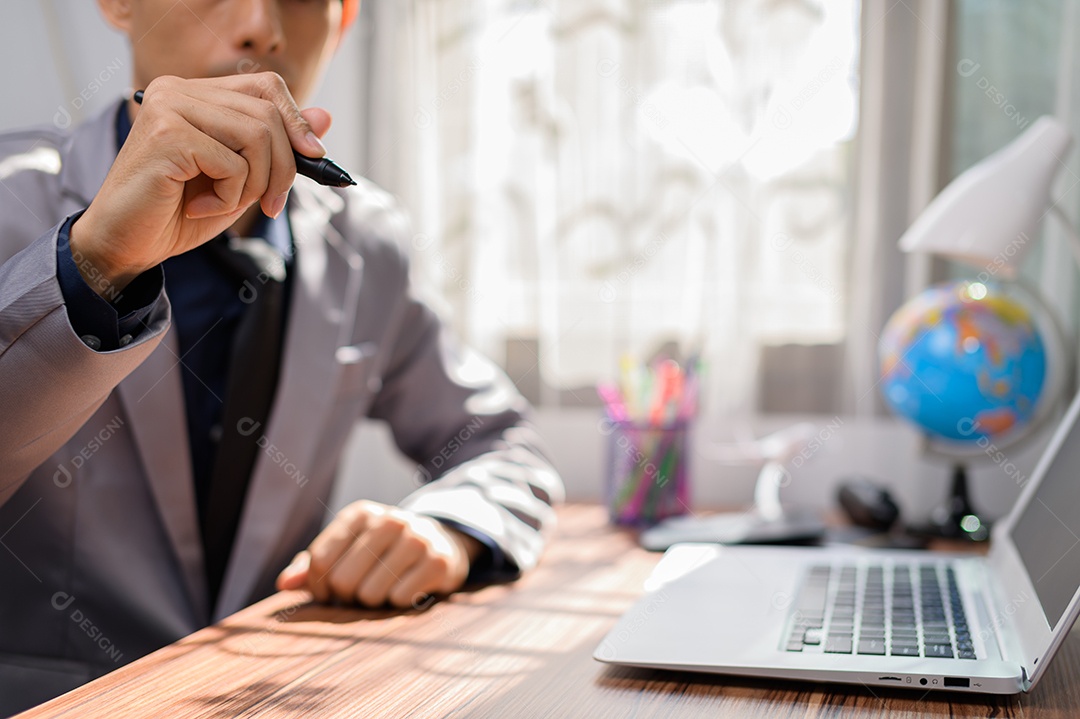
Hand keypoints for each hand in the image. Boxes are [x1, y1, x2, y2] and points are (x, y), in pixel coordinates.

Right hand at [70, 72, 331, 295]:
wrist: (126, 245)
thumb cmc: (179, 212)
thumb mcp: (242, 179)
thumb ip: (279, 147)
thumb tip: (325, 118)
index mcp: (195, 92)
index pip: (265, 86)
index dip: (296, 120)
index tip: (313, 156)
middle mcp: (178, 90)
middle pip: (267, 115)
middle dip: (282, 169)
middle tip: (268, 205)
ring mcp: (169, 108)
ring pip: (257, 137)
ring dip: (255, 185)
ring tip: (223, 204)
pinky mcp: (166, 134)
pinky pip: (233, 163)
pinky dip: (229, 197)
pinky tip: (198, 207)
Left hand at [275, 500, 483, 607]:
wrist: (440, 543)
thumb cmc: (382, 552)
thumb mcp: (348, 550)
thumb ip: (312, 566)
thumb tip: (283, 584)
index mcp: (360, 514)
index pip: (320, 560)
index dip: (319, 586)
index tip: (329, 592)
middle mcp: (388, 520)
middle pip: (343, 580)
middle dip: (347, 597)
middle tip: (359, 593)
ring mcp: (416, 538)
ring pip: (370, 594)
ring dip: (373, 602)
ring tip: (384, 589)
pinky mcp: (438, 560)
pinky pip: (399, 599)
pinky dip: (398, 603)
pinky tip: (407, 589)